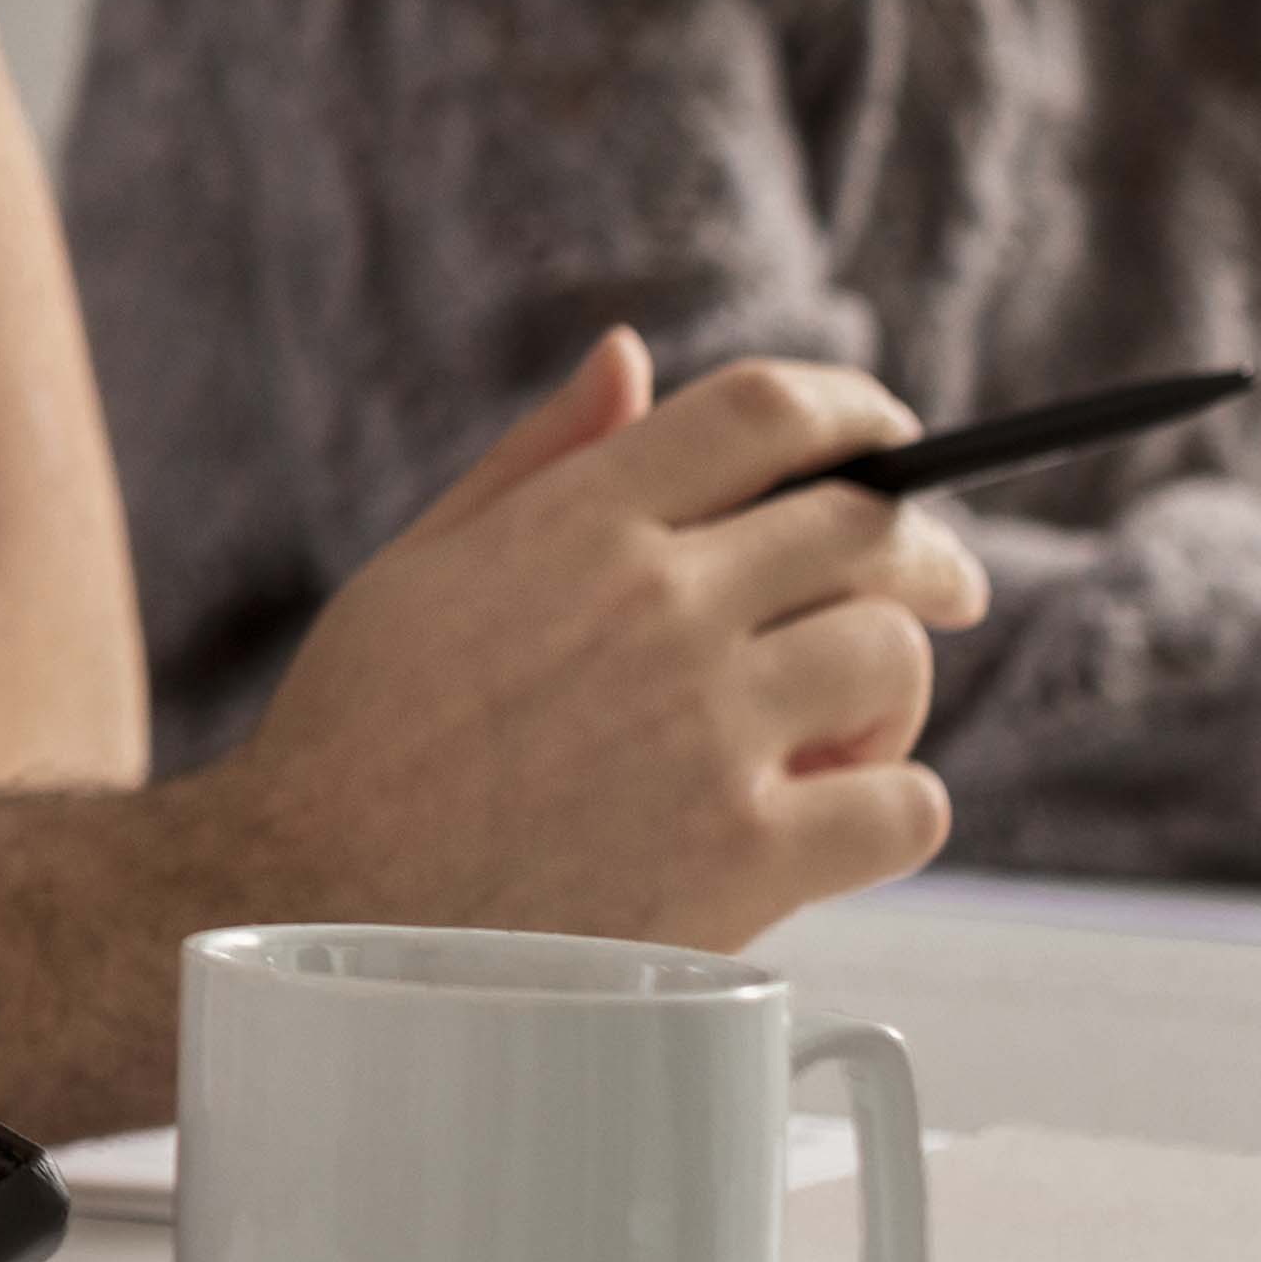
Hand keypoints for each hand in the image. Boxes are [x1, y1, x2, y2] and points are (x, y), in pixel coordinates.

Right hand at [211, 331, 991, 951]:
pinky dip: (893, 807)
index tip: (889, 437)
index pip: (768, 413)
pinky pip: (909, 806)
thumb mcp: (425, 562)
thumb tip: (632, 354)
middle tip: (942, 583)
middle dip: (926, 548)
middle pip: (867, 526)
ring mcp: (709, 731)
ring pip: (895, 656)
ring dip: (891, 685)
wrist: (317, 907)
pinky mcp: (746, 857)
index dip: (857, 410)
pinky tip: (834, 816)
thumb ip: (542, 454)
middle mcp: (658, 606)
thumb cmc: (363, 736)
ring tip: (846, 723)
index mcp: (577, 523)